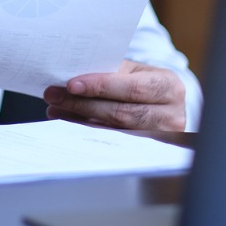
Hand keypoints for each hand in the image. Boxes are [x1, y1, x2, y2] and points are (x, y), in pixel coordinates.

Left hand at [43, 59, 186, 131]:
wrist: (160, 104)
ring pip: (115, 132)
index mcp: (169, 86)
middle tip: (54, 96)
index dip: (101, 87)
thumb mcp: (132, 72)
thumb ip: (110, 73)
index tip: (72, 85)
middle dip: (84, 104)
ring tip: (57, 108)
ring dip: (80, 120)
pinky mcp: (149, 153)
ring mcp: (162, 138)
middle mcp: (172, 114)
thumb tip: (71, 80)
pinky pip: (113, 144)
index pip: (132, 89)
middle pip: (122, 114)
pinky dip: (88, 132)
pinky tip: (69, 123)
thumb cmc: (142, 83)